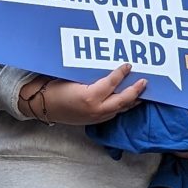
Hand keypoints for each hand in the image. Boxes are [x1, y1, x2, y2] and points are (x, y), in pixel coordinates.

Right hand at [18, 64, 145, 125]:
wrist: (42, 106)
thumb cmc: (55, 88)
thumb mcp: (72, 78)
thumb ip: (92, 76)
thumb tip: (109, 68)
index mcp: (88, 97)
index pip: (111, 84)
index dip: (121, 74)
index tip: (129, 65)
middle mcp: (95, 110)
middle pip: (122, 100)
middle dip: (135, 91)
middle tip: (145, 81)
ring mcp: (96, 117)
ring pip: (120, 109)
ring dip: (133, 100)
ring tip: (143, 92)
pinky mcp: (95, 121)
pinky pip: (114, 113)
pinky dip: (123, 106)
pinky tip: (130, 101)